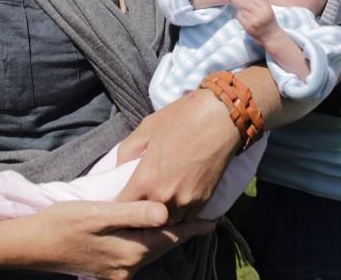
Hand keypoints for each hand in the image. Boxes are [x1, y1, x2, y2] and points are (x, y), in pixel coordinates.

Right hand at [18, 200, 213, 278]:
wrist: (30, 245)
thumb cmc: (61, 223)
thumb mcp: (97, 212)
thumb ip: (133, 213)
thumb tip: (165, 211)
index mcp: (128, 253)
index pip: (169, 237)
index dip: (192, 228)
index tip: (214, 220)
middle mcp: (126, 268)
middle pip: (163, 246)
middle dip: (183, 232)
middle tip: (204, 217)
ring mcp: (116, 272)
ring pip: (151, 251)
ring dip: (167, 236)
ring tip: (184, 221)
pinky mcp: (107, 269)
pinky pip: (138, 254)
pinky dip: (150, 241)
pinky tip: (152, 230)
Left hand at [116, 89, 240, 221]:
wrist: (221, 118)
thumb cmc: (182, 118)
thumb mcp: (146, 128)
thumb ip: (127, 150)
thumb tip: (118, 168)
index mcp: (145, 180)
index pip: (122, 207)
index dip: (118, 205)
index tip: (119, 200)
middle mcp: (163, 197)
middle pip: (144, 219)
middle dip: (139, 213)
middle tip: (137, 204)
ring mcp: (185, 202)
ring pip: (166, 222)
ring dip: (160, 216)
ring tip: (157, 204)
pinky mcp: (203, 202)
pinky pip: (185, 218)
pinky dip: (180, 213)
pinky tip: (177, 201)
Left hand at [235, 0, 279, 44]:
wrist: (271, 36)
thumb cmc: (269, 20)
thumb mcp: (268, 8)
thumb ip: (260, 0)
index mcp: (267, 8)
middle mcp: (261, 13)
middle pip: (246, 1)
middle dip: (244, 2)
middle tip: (244, 5)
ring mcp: (254, 20)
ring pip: (242, 8)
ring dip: (242, 10)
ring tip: (246, 13)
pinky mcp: (248, 26)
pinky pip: (239, 16)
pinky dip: (240, 16)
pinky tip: (245, 19)